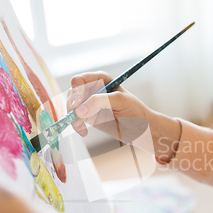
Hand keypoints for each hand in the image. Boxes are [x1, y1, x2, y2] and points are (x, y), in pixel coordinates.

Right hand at [67, 71, 182, 161]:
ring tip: (81, 127)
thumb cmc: (135, 111)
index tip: (78, 104)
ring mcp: (90, 104)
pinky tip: (83, 132)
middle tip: (78, 118)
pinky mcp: (89, 117)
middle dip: (72, 106)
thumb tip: (79, 111)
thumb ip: (98, 102)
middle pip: (73, 93)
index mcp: (102, 79)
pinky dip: (76, 126)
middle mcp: (94, 90)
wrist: (141, 130)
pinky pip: (75, 119)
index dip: (76, 91)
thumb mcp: (119, 102)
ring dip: (72, 117)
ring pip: (71, 106)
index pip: (81, 80)